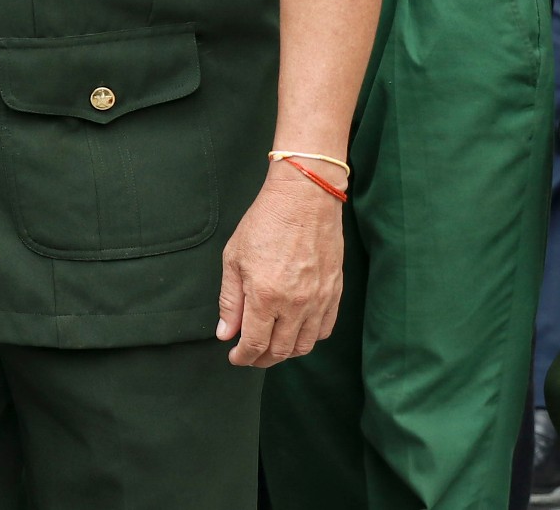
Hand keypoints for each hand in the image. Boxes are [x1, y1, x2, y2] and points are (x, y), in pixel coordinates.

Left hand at [216, 160, 345, 366]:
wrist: (305, 199)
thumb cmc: (265, 222)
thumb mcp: (234, 258)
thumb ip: (229, 300)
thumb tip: (225, 333)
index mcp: (265, 296)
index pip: (254, 343)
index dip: (243, 357)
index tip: (235, 357)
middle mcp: (294, 304)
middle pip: (279, 351)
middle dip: (261, 359)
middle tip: (250, 356)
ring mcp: (318, 301)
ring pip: (303, 346)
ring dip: (285, 353)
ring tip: (271, 346)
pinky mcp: (334, 293)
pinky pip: (324, 330)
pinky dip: (309, 339)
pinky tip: (296, 332)